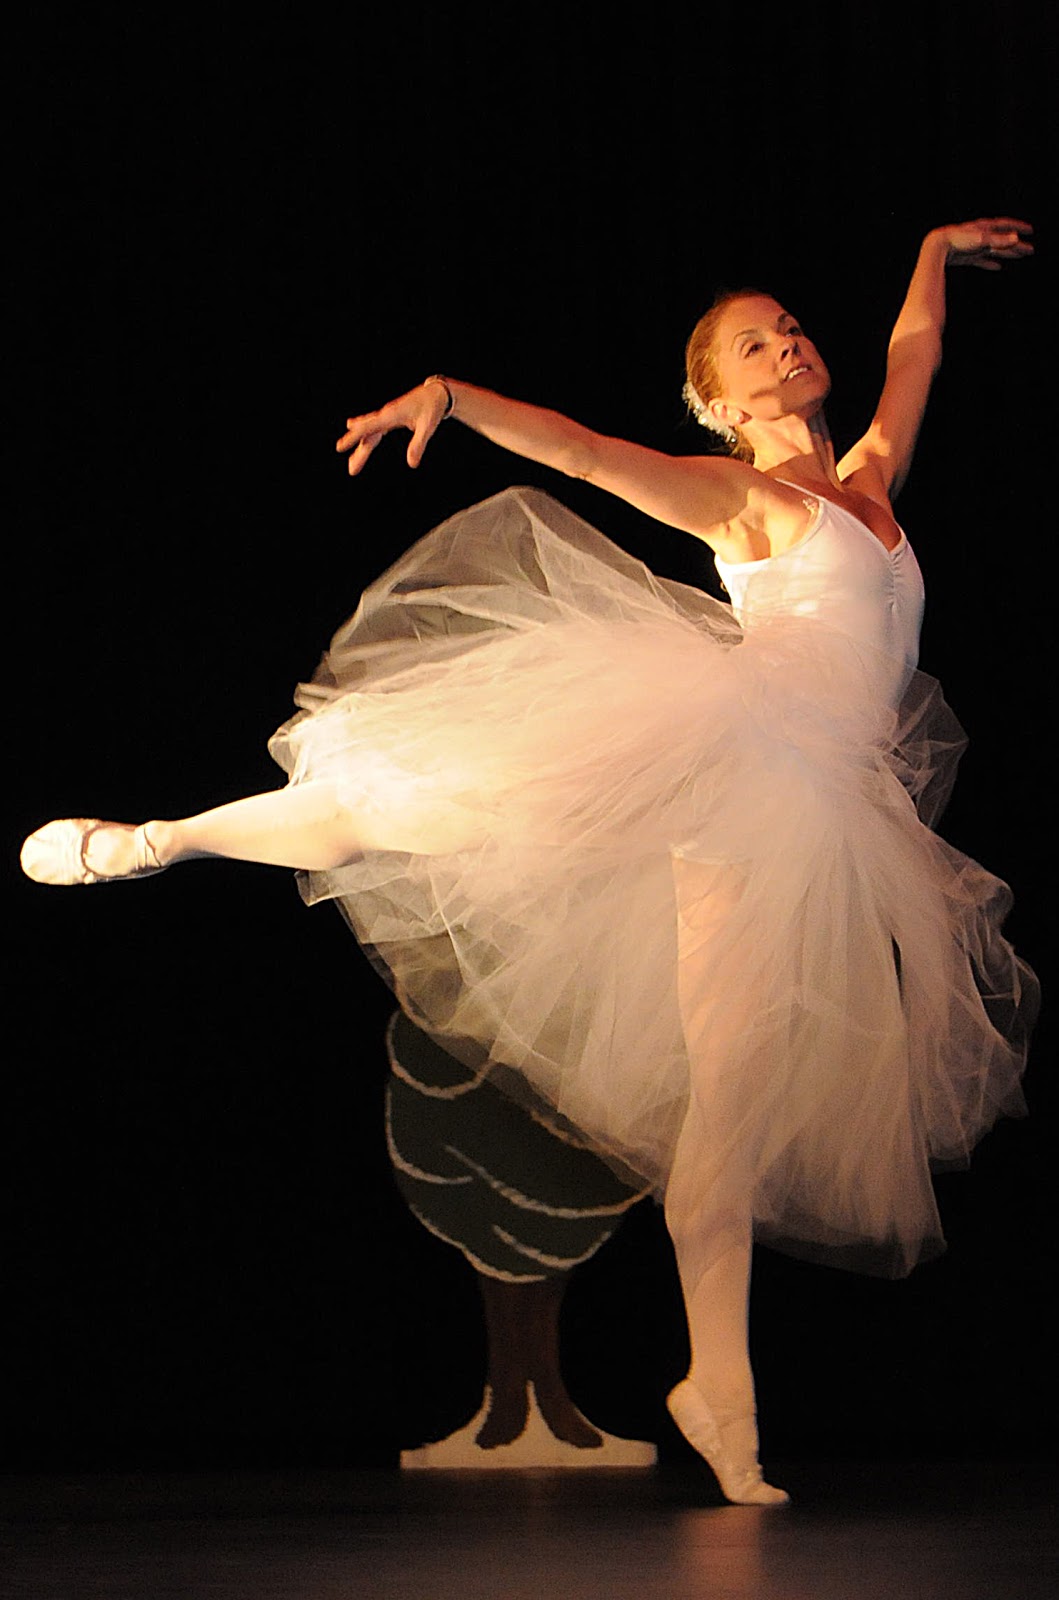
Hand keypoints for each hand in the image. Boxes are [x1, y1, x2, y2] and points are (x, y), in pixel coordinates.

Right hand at [335, 379, 450, 475]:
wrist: (436, 393)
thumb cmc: (432, 408)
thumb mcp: (427, 427)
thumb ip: (418, 444)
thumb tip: (412, 464)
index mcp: (391, 415)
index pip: (368, 428)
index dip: (354, 437)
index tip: (340, 446)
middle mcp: (385, 415)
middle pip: (368, 435)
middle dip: (359, 452)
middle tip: (352, 470)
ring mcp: (387, 416)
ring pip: (370, 434)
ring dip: (362, 450)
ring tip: (353, 466)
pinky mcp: (391, 418)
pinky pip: (376, 431)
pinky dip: (368, 440)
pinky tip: (362, 446)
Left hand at [935, 217, 1033, 271]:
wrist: (937, 247)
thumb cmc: (958, 240)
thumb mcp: (981, 239)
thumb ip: (998, 240)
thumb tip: (1016, 239)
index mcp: (985, 228)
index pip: (1006, 225)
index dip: (1019, 227)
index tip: (1030, 231)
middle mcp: (980, 235)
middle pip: (1003, 240)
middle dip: (1017, 245)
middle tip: (1030, 250)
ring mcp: (974, 246)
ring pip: (995, 250)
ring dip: (1007, 254)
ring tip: (1018, 256)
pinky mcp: (966, 257)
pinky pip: (982, 260)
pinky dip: (990, 263)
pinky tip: (997, 267)